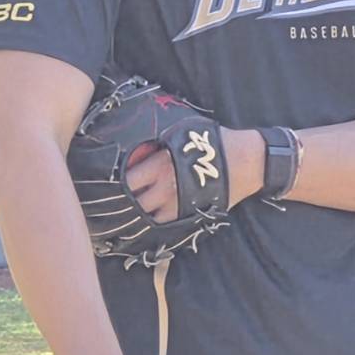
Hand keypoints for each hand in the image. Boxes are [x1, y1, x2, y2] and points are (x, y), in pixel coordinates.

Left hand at [123, 128, 264, 219]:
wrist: (245, 161)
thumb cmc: (214, 141)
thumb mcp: (183, 130)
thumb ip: (160, 137)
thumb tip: (138, 134)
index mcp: (160, 163)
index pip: (126, 179)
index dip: (115, 181)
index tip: (109, 181)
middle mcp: (165, 186)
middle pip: (133, 201)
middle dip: (123, 200)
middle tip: (116, 199)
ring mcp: (176, 204)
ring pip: (146, 216)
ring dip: (138, 212)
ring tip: (130, 210)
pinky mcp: (189, 214)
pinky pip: (164, 224)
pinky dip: (154, 220)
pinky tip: (150, 216)